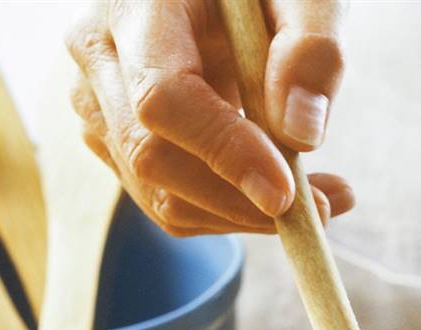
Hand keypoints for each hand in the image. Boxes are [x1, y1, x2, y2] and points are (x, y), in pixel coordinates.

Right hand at [66, 0, 353, 235]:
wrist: (214, 0)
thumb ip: (310, 48)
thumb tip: (300, 136)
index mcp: (136, 5)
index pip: (164, 97)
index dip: (224, 151)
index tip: (286, 193)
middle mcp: (100, 56)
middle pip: (153, 157)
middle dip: (240, 201)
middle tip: (322, 211)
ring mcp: (98, 106)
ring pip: (160, 196)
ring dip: (242, 218)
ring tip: (318, 203)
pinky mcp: (115, 144)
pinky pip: (167, 205)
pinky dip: (228, 216)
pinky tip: (277, 195)